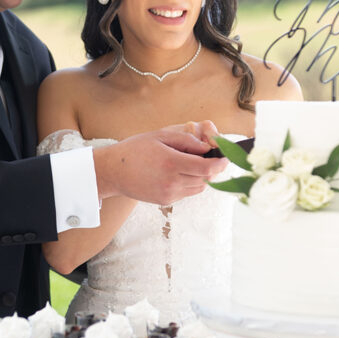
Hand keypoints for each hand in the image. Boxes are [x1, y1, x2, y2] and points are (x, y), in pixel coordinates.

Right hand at [93, 123, 227, 204]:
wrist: (113, 172)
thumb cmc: (135, 150)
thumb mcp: (160, 136)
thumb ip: (186, 140)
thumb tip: (206, 147)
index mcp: (171, 163)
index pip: (207, 167)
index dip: (220, 163)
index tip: (225, 157)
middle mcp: (172, 182)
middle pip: (206, 178)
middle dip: (212, 168)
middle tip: (210, 156)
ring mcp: (169, 194)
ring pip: (199, 187)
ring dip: (201, 176)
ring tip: (190, 163)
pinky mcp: (165, 201)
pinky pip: (187, 192)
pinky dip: (189, 183)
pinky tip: (178, 173)